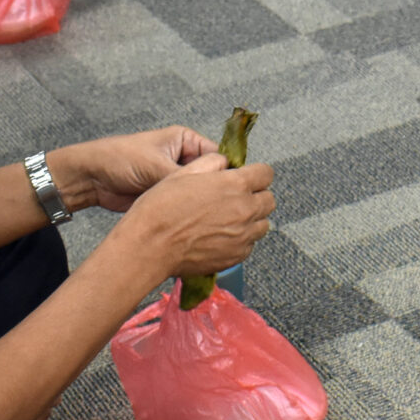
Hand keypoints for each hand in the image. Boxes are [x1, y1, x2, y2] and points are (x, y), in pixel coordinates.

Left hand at [48, 126, 214, 212]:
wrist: (91, 179)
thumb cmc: (120, 159)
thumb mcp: (156, 165)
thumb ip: (185, 176)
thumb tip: (212, 189)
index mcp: (186, 141)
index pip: (218, 156)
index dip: (225, 173)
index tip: (232, 191)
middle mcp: (184, 159)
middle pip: (210, 176)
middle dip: (213, 191)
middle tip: (220, 209)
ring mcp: (175, 179)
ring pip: (198, 194)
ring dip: (199, 204)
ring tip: (206, 217)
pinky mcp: (166, 197)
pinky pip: (184, 206)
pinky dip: (187, 213)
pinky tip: (194, 222)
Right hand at [130, 157, 275, 279]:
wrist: (150, 246)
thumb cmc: (161, 210)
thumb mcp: (184, 173)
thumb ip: (211, 163)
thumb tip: (223, 162)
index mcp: (234, 185)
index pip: (266, 174)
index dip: (256, 173)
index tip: (248, 176)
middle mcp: (244, 210)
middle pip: (269, 200)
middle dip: (256, 196)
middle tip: (238, 197)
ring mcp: (242, 236)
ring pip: (262, 224)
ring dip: (251, 219)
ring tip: (229, 218)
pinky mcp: (235, 256)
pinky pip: (249, 245)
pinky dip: (241, 240)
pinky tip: (221, 236)